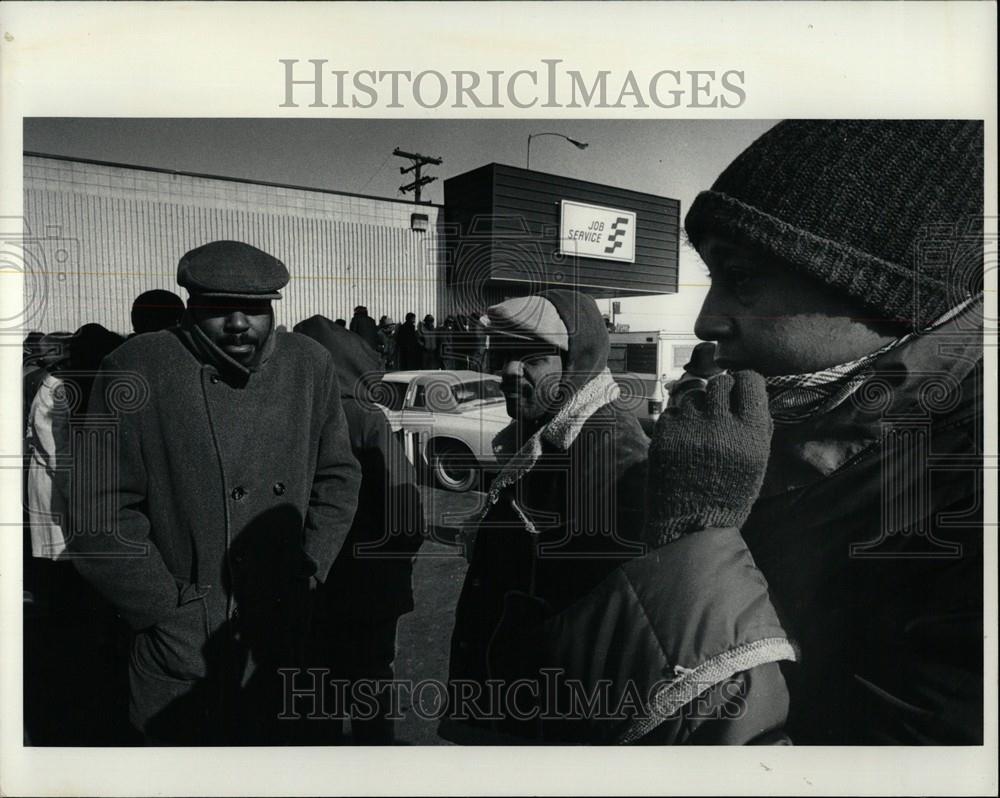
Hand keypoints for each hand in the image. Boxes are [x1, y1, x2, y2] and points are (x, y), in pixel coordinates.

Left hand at [644, 371, 772, 545]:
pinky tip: (682, 444)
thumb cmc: (729, 493)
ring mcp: (690, 426)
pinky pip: (672, 411)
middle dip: (719, 393)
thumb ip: (757, 424)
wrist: (693, 524)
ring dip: (696, 409)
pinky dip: (677, 423)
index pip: (749, 380)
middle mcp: (721, 424)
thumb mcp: (757, 460)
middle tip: (716, 411)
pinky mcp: (665, 432)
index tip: (739, 389)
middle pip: (720, 382)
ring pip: (694, 395)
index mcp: (751, 431)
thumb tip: (750, 389)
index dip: (744, 382)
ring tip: (698, 434)